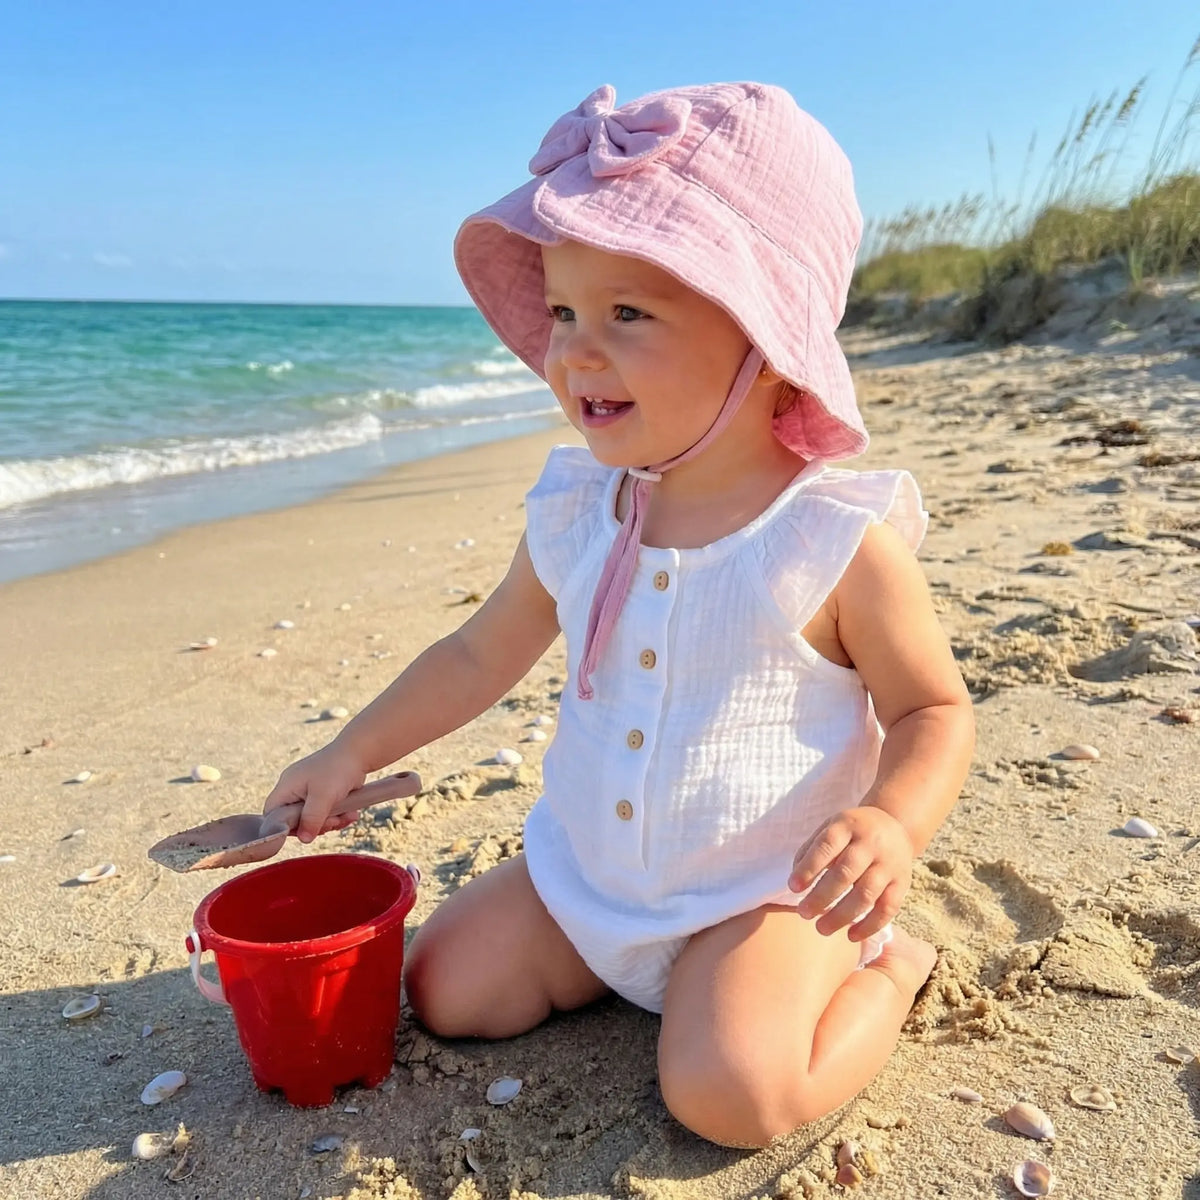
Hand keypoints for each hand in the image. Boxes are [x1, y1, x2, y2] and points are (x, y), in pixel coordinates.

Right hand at [263, 742, 367, 842]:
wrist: (360, 752)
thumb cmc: (338, 769)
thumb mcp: (323, 797)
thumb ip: (311, 819)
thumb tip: (304, 839)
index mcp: (286, 786)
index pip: (272, 814)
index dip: (284, 827)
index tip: (304, 831)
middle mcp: (294, 789)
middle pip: (295, 820)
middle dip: (316, 825)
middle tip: (332, 822)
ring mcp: (309, 791)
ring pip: (313, 818)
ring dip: (331, 821)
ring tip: (346, 816)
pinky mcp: (324, 794)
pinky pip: (325, 812)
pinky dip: (338, 815)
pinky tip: (351, 814)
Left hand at [787, 807, 913, 941]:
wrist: (895, 825)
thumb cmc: (852, 832)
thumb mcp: (831, 828)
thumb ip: (812, 850)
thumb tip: (796, 882)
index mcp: (848, 825)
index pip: (827, 846)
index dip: (809, 868)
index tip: (793, 887)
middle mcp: (871, 843)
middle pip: (846, 873)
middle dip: (822, 896)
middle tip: (804, 913)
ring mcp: (889, 863)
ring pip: (866, 893)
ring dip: (842, 915)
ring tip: (821, 928)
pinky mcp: (902, 882)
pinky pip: (888, 908)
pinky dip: (870, 926)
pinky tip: (851, 936)